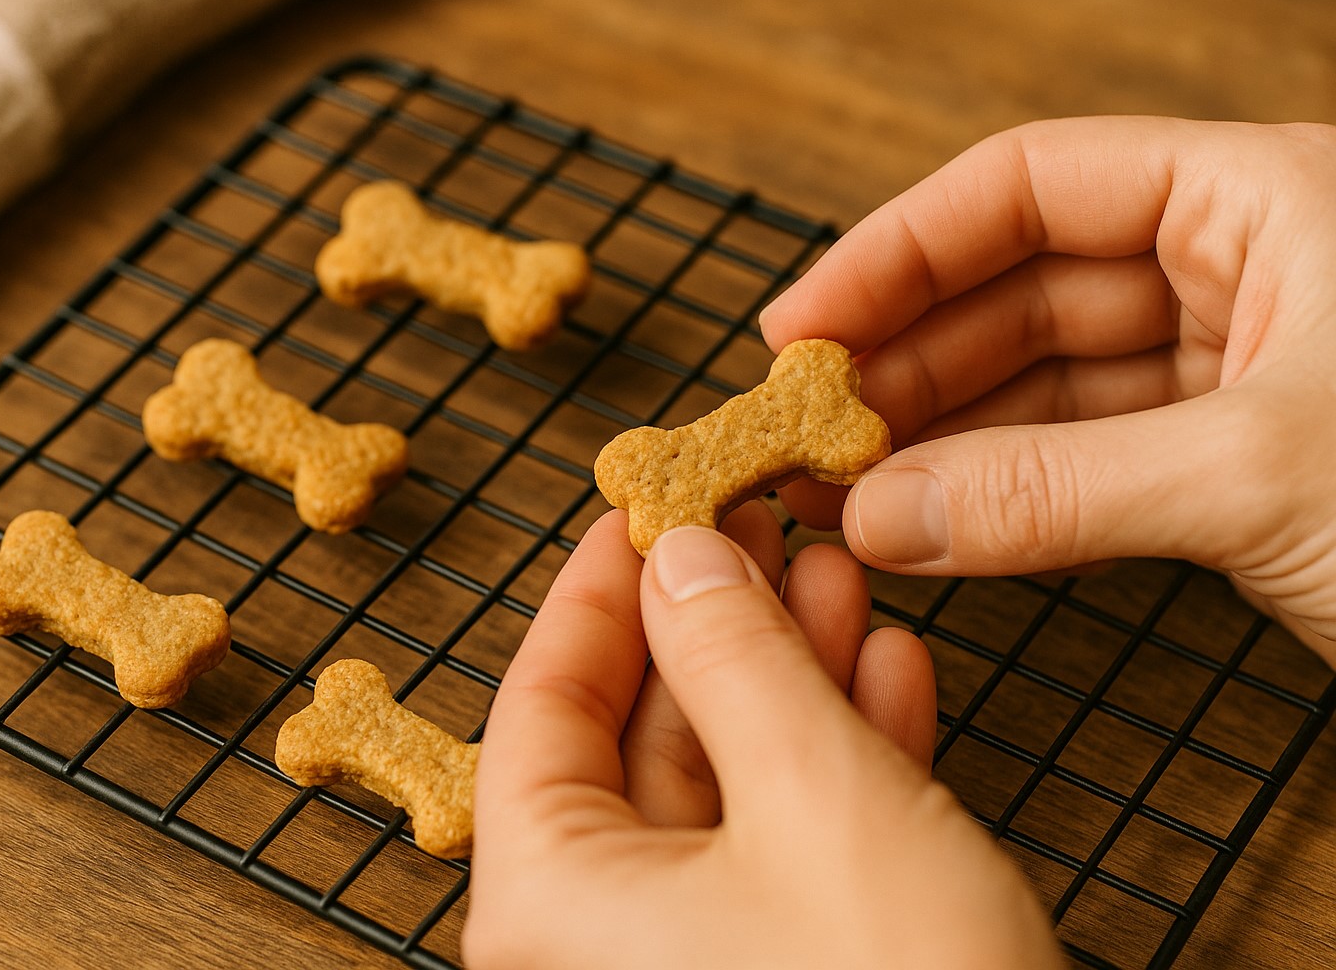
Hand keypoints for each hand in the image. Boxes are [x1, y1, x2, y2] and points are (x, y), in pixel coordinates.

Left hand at [463, 507, 1061, 969]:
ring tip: (840, 575)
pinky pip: (788, 842)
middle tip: (762, 524)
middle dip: (718, 622)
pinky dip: (837, 755)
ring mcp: (694, 956)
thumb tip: (682, 555)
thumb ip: (737, 660)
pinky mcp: (784, 967)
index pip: (540, 704)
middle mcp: (600, 936)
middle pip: (642, 737)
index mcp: (550, 899)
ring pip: (729, 781)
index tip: (641, 507)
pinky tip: (889, 671)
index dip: (598, 593)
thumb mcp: (811, 794)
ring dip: (790, 674)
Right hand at [758, 117, 1335, 660]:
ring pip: (1045, 390)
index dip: (897, 253)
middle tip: (803, 433)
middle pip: (1020, 292)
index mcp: (1260, 200)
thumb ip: (1059, 491)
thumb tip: (883, 516)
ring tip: (840, 496)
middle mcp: (1241, 271)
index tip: (798, 330)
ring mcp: (1238, 372)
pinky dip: (1008, 501)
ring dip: (940, 445)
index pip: (1029, 186)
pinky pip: (1089, 468)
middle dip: (904, 365)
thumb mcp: (1261, 474)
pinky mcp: (1237, 470)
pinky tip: (929, 529)